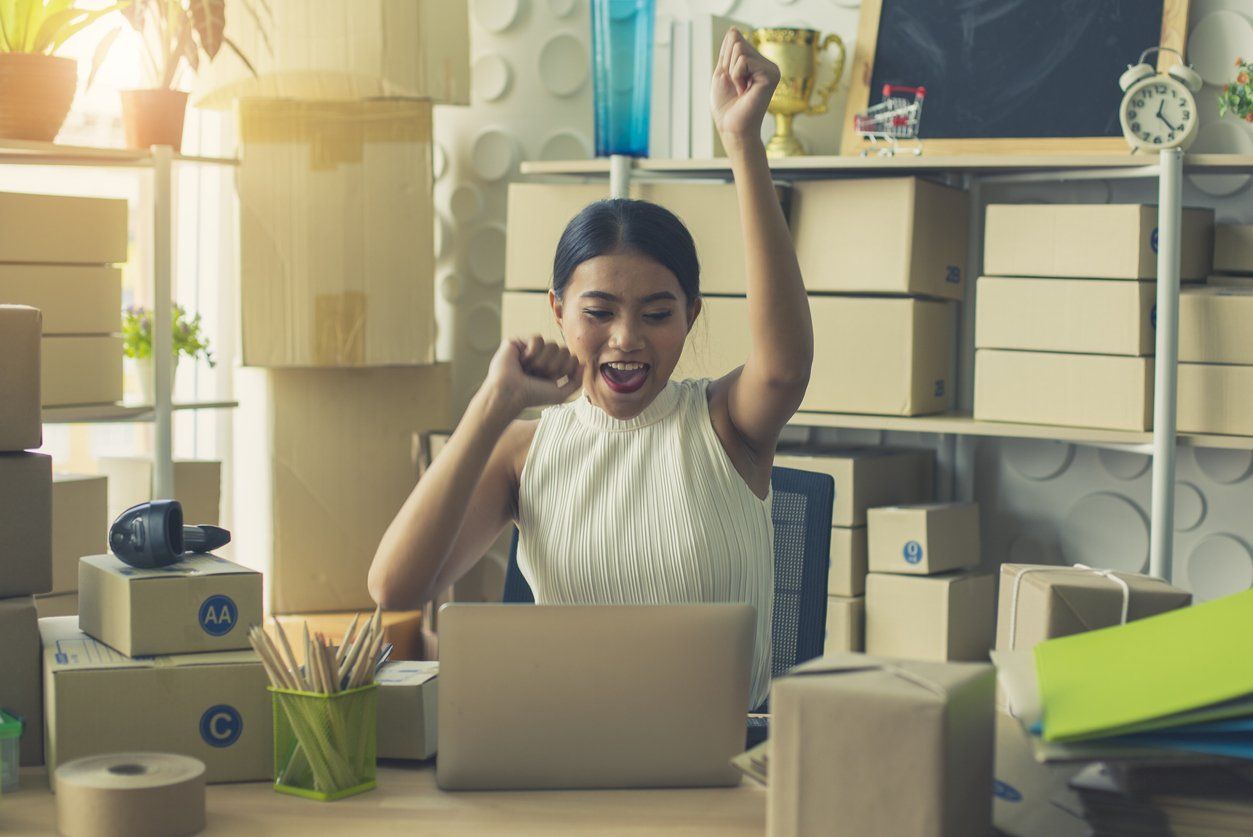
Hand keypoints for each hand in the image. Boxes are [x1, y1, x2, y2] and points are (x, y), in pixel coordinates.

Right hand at [482, 336, 582, 416]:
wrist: (510, 393)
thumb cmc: (532, 396)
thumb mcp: (560, 395)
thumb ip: (576, 382)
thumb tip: (583, 364)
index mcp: (551, 369)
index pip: (571, 358)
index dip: (566, 368)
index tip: (553, 379)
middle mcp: (541, 358)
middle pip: (564, 350)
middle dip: (554, 365)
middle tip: (539, 374)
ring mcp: (529, 350)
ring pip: (552, 344)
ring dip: (543, 361)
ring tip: (529, 369)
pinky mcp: (518, 343)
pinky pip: (537, 338)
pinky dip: (532, 352)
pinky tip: (522, 359)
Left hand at [710, 27, 779, 147]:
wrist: (731, 128)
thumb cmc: (726, 106)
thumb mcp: (723, 73)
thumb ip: (728, 51)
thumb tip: (734, 30)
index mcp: (758, 63)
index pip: (735, 40)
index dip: (725, 59)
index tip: (730, 81)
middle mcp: (768, 64)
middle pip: (737, 41)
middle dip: (727, 64)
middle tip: (735, 86)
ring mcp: (772, 69)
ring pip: (740, 49)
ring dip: (731, 71)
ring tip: (740, 89)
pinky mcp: (771, 75)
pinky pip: (743, 60)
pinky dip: (736, 76)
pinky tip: (744, 91)